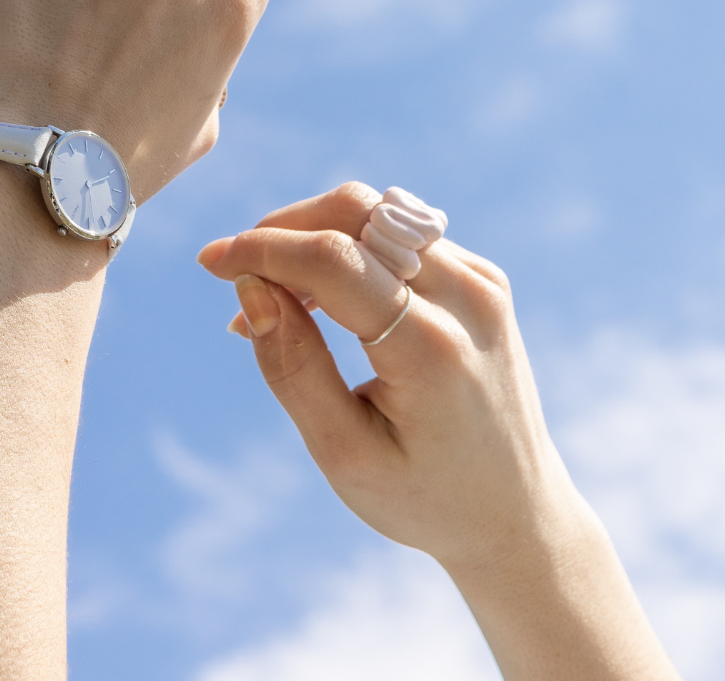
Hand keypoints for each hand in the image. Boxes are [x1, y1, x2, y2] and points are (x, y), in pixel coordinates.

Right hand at [197, 183, 680, 679]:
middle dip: (283, 228)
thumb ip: (294, 370)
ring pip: (378, 212)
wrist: (515, 511)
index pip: (334, 261)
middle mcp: (467, 299)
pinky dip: (348, 250)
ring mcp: (482, 283)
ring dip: (312, 236)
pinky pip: (402, 234)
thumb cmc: (424, 496)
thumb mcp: (345, 456)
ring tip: (273, 297)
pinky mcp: (483, 279)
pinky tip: (320, 301)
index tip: (209, 263)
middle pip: (357, 214)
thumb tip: (252, 290)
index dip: (262, 249)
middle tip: (237, 277)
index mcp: (432, 351)